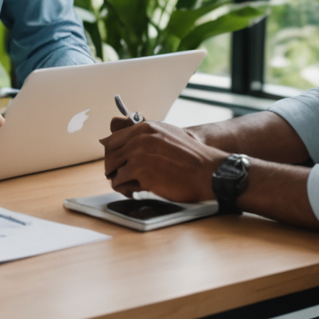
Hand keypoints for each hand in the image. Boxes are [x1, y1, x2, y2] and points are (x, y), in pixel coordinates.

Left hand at [100, 116, 225, 201]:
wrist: (208, 172)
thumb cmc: (192, 157)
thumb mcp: (169, 135)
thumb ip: (146, 137)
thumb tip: (124, 137)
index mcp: (145, 128)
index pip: (113, 139)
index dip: (112, 153)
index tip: (115, 162)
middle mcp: (139, 139)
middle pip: (110, 155)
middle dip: (113, 167)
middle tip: (122, 177)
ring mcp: (138, 154)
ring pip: (112, 169)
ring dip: (119, 178)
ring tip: (131, 184)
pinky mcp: (140, 172)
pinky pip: (120, 182)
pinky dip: (125, 188)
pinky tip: (135, 190)